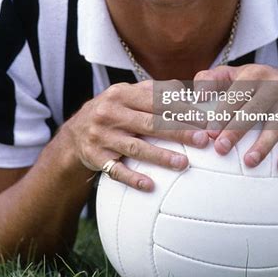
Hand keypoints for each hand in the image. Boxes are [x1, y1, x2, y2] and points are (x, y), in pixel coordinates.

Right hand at [62, 80, 208, 190]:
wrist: (74, 133)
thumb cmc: (113, 110)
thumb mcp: (127, 94)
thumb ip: (154, 91)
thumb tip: (187, 91)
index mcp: (121, 94)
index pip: (155, 101)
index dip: (180, 109)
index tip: (203, 118)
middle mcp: (110, 113)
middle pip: (149, 124)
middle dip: (178, 131)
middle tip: (202, 140)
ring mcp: (101, 137)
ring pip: (135, 148)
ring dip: (160, 157)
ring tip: (184, 163)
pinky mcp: (95, 158)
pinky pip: (116, 171)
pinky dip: (132, 178)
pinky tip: (150, 185)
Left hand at [194, 64, 277, 172]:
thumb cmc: (254, 84)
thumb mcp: (234, 75)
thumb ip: (211, 81)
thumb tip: (196, 95)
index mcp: (255, 74)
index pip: (237, 94)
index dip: (223, 113)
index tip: (210, 133)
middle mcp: (275, 85)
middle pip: (254, 110)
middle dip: (237, 130)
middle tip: (221, 148)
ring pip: (276, 125)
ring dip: (263, 145)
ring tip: (249, 162)